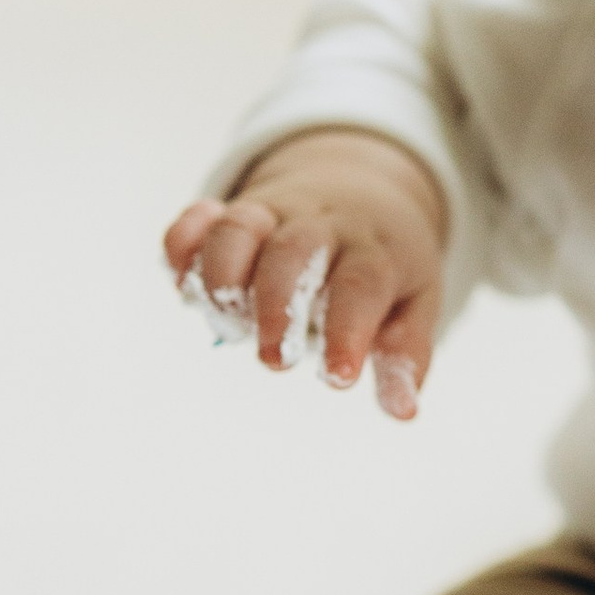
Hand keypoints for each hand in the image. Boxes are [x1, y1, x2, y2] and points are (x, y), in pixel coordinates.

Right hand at [162, 129, 447, 420]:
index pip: (361, 284)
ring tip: (227, 321)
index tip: (338, 378)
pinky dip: (182, 247)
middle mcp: (319, 225)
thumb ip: (405, 353)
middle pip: (292, 251)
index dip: (348, 331)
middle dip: (276, 306)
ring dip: (222, 276)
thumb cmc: (385, 260)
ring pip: (238, 228)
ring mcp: (271, 214)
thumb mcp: (413, 300)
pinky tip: (184, 283)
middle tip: (275, 360)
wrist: (360, 183)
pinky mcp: (228, 213)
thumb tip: (402, 411)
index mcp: (372, 250)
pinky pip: (196, 221)